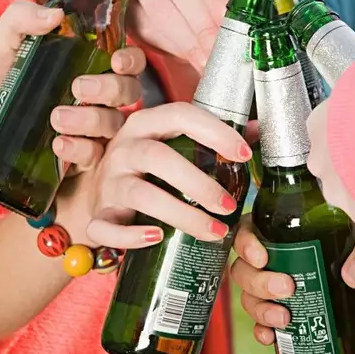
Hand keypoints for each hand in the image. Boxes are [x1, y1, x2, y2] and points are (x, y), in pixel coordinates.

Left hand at [0, 1, 145, 199]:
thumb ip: (20, 18)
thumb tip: (56, 14)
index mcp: (78, 64)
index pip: (124, 60)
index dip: (131, 59)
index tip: (116, 60)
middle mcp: (88, 96)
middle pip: (127, 92)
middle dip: (111, 88)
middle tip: (79, 88)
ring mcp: (82, 129)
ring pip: (113, 125)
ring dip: (93, 120)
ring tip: (56, 118)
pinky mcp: (70, 159)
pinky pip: (94, 157)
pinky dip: (81, 149)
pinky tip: (57, 144)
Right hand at [71, 102, 252, 249]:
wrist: (96, 193)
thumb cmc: (146, 167)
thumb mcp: (172, 144)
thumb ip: (211, 138)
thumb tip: (258, 132)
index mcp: (146, 125)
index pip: (180, 115)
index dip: (215, 132)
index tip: (244, 155)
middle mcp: (124, 149)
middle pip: (158, 158)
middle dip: (199, 183)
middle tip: (230, 206)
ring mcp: (108, 182)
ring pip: (140, 194)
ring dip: (181, 214)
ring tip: (214, 231)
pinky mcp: (98, 214)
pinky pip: (106, 227)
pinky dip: (130, 236)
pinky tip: (157, 238)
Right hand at [230, 217, 354, 344]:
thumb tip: (351, 275)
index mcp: (291, 225)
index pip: (250, 228)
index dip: (246, 243)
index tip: (262, 257)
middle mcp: (280, 254)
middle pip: (245, 268)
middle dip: (258, 282)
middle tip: (287, 288)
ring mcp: (284, 284)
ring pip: (251, 296)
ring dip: (260, 309)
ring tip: (285, 318)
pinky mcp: (295, 309)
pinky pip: (266, 322)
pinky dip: (263, 330)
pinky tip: (271, 337)